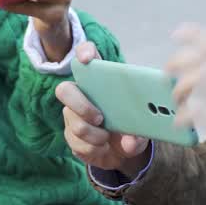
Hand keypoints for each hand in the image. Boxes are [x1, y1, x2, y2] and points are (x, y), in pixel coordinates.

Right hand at [56, 42, 150, 173]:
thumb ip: (138, 133)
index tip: (86, 59)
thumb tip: (130, 141)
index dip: (83, 52)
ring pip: (75, 123)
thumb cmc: (130, 128)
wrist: (122, 152)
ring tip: (107, 139)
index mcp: (100, 80)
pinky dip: (94, 149)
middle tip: (100, 118)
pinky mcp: (69, 135)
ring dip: (95, 135)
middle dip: (82, 105)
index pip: (86, 55)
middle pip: (64, 90)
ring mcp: (71, 115)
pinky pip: (77, 143)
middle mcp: (80, 94)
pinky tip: (103, 148)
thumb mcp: (141, 128)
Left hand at [165, 24, 205, 183]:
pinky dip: (185, 115)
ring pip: (202, 80)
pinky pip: (203, 113)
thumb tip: (200, 69)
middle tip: (167, 73)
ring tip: (176, 102)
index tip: (177, 33)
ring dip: (180, 89)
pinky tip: (179, 122)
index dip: (196, 35)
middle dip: (179, 62)